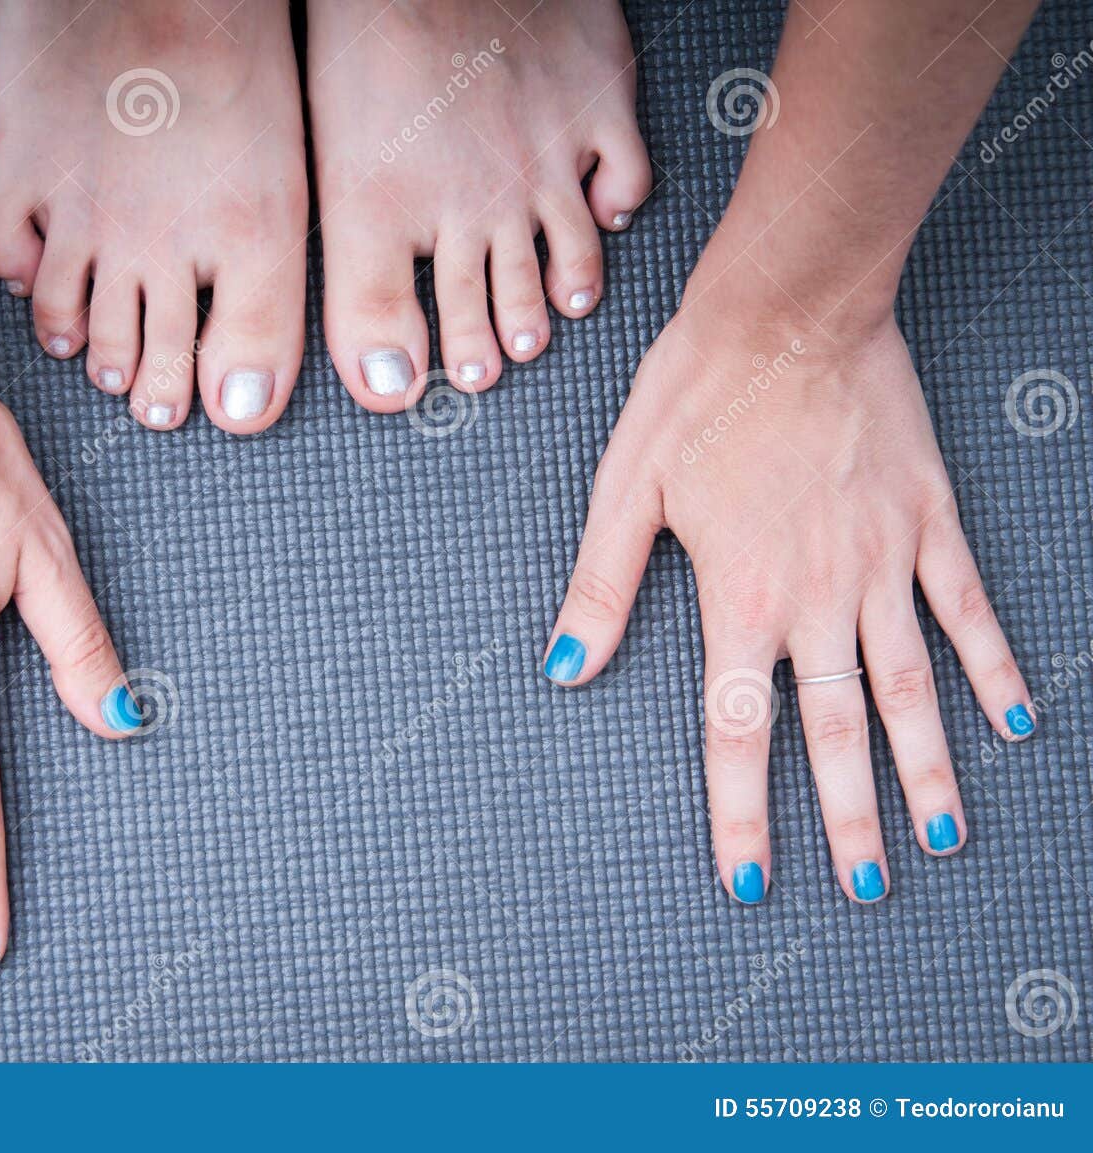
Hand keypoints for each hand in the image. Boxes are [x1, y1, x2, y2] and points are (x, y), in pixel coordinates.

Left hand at [542, 288, 1034, 904]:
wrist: (787, 310)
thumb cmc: (695, 393)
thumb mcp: (624, 490)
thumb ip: (601, 589)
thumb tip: (564, 671)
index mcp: (739, 597)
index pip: (738, 731)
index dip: (741, 814)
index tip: (750, 882)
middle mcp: (817, 597)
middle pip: (835, 731)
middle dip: (847, 819)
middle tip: (866, 891)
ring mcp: (882, 563)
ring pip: (911, 688)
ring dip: (927, 769)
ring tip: (943, 838)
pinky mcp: (927, 522)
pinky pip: (967, 610)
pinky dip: (993, 668)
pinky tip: (1016, 723)